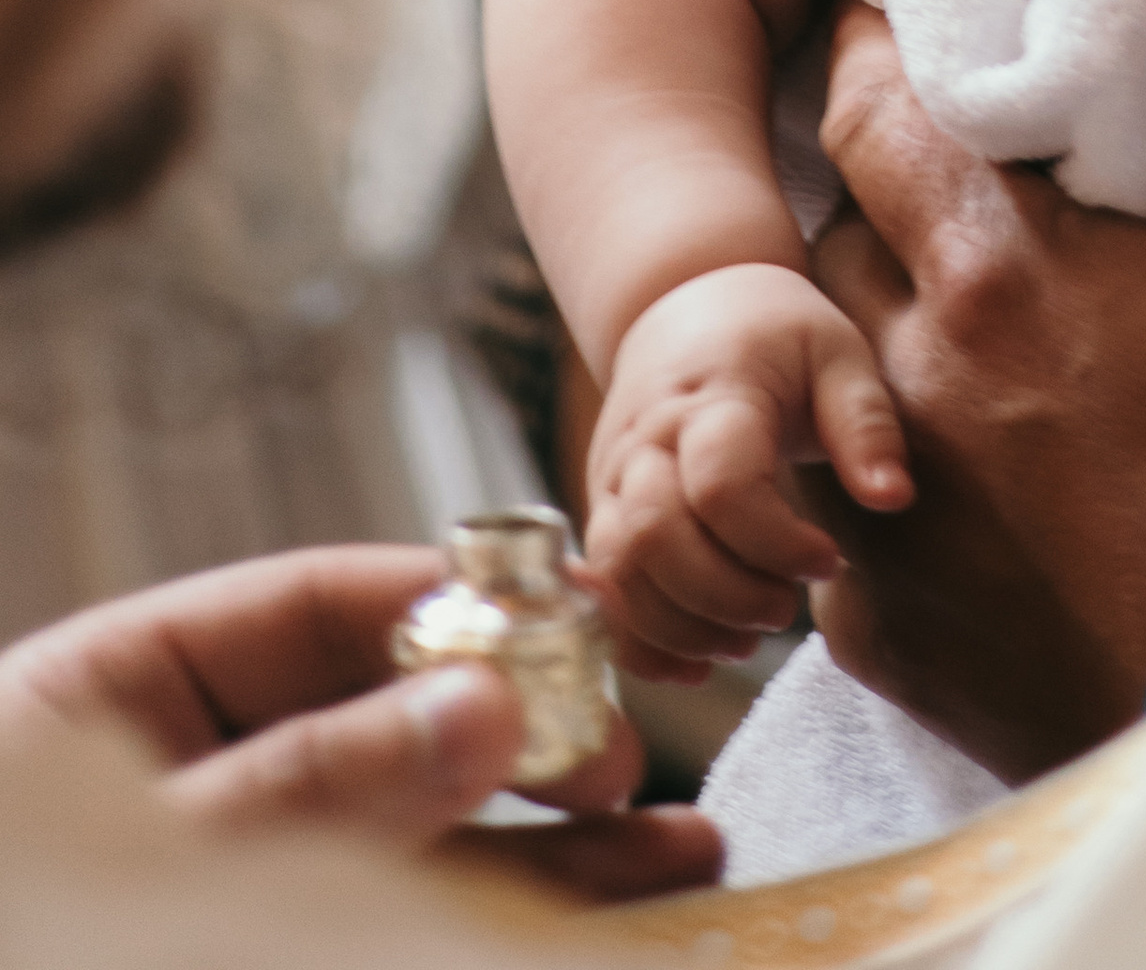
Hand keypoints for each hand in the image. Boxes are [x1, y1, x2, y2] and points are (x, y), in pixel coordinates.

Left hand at [0, 546, 716, 896]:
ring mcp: (248, 885)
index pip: (318, 607)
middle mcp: (204, 781)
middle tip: (630, 753)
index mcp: (126, 697)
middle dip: (530, 732)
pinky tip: (616, 914)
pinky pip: (421, 927)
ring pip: (427, 845)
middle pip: (393, 723)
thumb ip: (309, 780)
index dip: (455, 602)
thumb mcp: (150, 846)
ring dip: (559, 851)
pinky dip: (517, 918)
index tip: (580, 618)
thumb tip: (487, 701)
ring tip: (687, 849)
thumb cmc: (26, 918)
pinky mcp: (296, 946)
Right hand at [586, 262, 913, 677]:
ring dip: (682, 625)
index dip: (776, 542)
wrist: (688, 303)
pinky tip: (696, 662)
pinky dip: (638, 641)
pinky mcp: (603, 512)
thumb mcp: (838, 352)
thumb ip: (866, 422)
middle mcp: (645, 440)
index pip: (722, 486)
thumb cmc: (778, 335)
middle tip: (786, 608)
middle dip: (724, 595)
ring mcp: (612, 478)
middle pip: (655, 538)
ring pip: (619, 573)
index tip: (830, 559)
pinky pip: (600, 592)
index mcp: (712, 396)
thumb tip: (893, 498)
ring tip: (750, 637)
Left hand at [806, 0, 1145, 778]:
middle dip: (878, 173)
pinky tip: (955, 462)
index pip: (879, 96)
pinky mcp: (885, 630)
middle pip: (838, 222)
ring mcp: (883, 515)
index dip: (887, 37)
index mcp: (996, 266)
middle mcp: (907, 377)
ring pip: (827, 365)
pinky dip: (875, 471)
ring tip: (959, 299)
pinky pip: (833, 513)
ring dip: (876, 317)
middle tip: (939, 141)